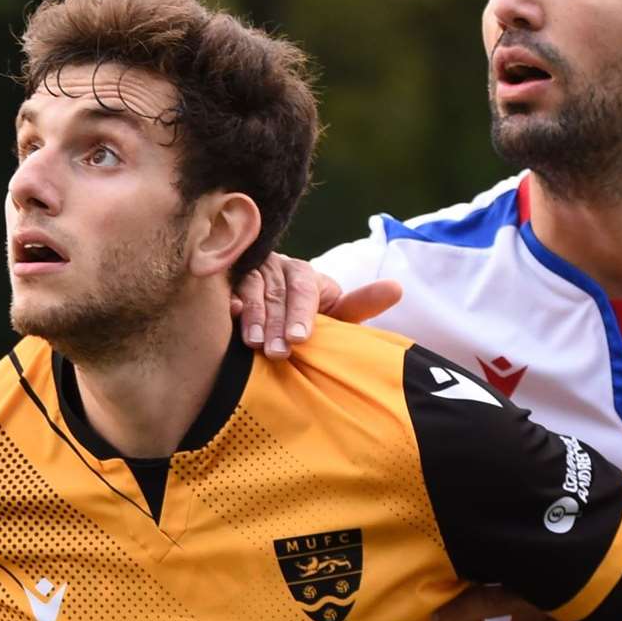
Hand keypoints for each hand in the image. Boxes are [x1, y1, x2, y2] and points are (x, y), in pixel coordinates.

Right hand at [232, 253, 402, 358]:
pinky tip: (230, 314)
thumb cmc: (309, 318)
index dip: (301, 313)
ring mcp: (248, 273)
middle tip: (277, 352)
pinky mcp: (224, 283)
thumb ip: (361, 304)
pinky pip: (223, 288)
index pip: (304, 290)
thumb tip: (397, 288)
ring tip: (253, 343)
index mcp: (304, 275)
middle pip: (277, 293)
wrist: (272, 315)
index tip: (299, 338)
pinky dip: (228, 302)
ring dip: (253, 317)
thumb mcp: (336, 312)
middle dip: (276, 324)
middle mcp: (276, 268)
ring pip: (251, 290)